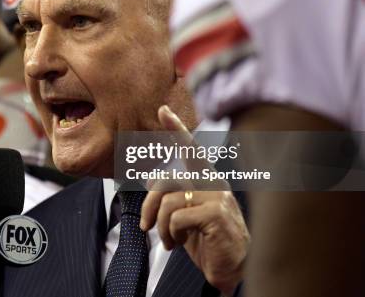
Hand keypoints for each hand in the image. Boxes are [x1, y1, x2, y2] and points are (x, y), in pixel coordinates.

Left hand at [140, 105, 249, 294]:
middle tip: (145, 226)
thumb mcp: (186, 217)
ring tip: (171, 240)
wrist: (234, 270)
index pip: (190, 150)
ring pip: (169, 200)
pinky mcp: (216, 214)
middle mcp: (214, 183)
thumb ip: (172, 197)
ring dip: (162, 227)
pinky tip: (181, 243)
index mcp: (208, 180)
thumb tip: (149, 182)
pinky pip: (177, 217)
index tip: (163, 110)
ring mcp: (218, 197)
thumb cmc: (210, 243)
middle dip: (148, 205)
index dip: (176, 129)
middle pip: (167, 180)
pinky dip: (171, 233)